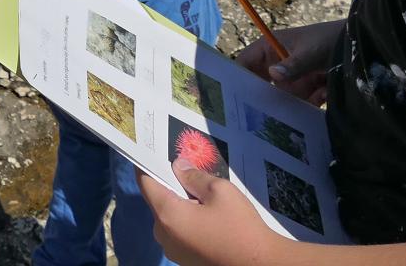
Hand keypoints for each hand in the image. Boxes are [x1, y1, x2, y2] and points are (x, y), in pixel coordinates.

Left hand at [138, 160, 285, 265]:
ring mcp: (173, 250)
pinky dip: (188, 222)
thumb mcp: (220, 190)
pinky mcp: (184, 260)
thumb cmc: (240, 227)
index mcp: (167, 215)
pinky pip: (178, 233)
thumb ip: (194, 176)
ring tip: (204, 198)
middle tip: (190, 173)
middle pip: (158, 201)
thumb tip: (178, 167)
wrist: (260, 264)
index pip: (145, 183)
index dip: (148, 164)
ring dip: (181, 206)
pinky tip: (209, 219)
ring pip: (169, 218)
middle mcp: (163, 235)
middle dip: (171, 186)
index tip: (155, 152)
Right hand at [233, 19, 342, 104]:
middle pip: (259, 85)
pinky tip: (324, 93)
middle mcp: (276, 65)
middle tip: (265, 112)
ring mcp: (291, 79)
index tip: (236, 95)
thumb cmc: (329, 40)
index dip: (238, 77)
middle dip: (264, 98)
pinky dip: (311, 101)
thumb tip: (272, 73)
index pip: (245, 63)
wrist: (358, 47)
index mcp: (269, 48)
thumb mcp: (311, 50)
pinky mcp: (305, 90)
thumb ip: (294, 64)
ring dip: (294, 101)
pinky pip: (300, 103)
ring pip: (281, 98)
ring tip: (310, 96)